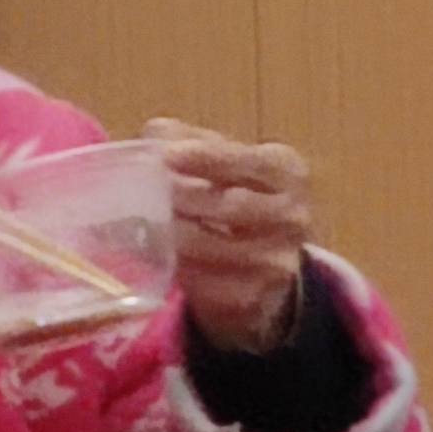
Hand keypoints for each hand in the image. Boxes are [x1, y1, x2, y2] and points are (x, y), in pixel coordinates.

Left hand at [150, 118, 313, 356]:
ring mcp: (277, 261)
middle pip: (230, 205)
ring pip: (212, 246)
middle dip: (180, 198)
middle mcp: (293, 216)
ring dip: (171, 234)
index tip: (166, 155)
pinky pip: (205, 282)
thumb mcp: (224, 162)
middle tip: (140, 192)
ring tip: (140, 223)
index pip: (246, 160)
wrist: (265, 263)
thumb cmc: (238, 198)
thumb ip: (190, 141)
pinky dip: (176, 268)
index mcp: (287, 172)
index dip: (205, 156)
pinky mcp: (254, 297)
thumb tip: (154, 134)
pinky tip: (158, 256)